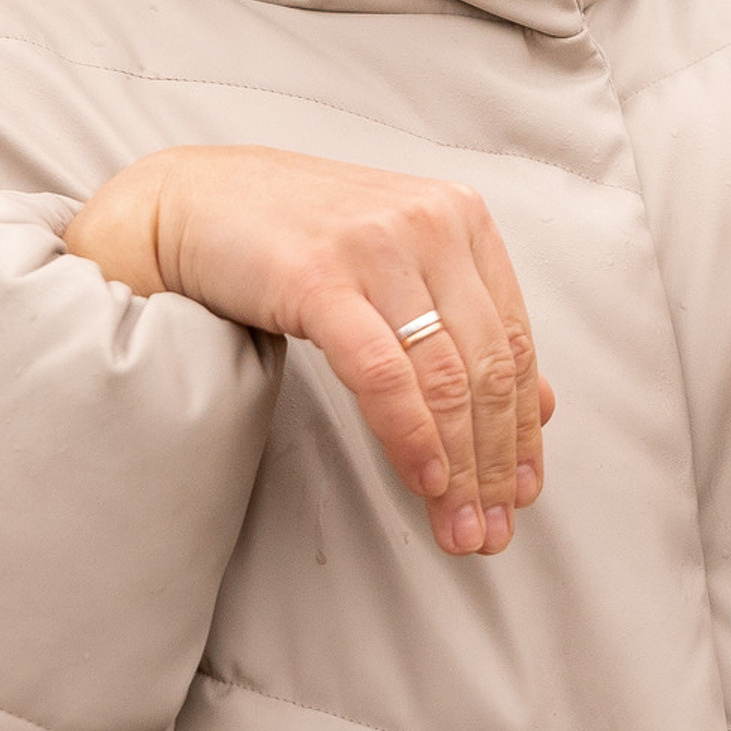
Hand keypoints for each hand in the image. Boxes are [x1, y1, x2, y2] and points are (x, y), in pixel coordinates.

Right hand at [61, 146, 549, 557]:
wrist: (188, 200)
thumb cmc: (290, 235)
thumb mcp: (394, 262)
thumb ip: (464, 320)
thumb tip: (542, 403)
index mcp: (459, 216)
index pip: (513, 340)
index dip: (524, 427)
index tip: (523, 489)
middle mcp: (430, 223)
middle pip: (486, 366)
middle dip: (496, 462)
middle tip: (492, 529)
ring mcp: (376, 246)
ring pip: (444, 377)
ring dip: (460, 466)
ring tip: (459, 525)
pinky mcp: (319, 277)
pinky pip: (383, 372)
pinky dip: (411, 434)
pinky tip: (422, 478)